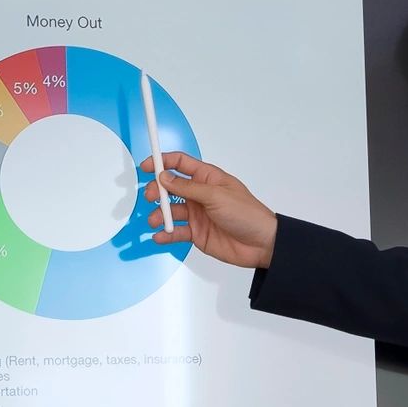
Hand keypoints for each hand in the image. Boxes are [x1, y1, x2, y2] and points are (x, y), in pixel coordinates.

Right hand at [142, 150, 277, 268]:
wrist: (261, 244)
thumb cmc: (247, 214)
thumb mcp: (216, 195)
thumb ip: (188, 187)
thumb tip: (165, 177)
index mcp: (207, 178)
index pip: (180, 163)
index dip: (162, 162)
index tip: (146, 166)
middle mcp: (200, 194)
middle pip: (169, 187)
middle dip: (157, 191)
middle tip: (151, 197)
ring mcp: (197, 214)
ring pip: (170, 211)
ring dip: (159, 215)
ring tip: (156, 221)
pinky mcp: (196, 233)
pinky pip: (175, 232)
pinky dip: (165, 234)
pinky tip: (160, 236)